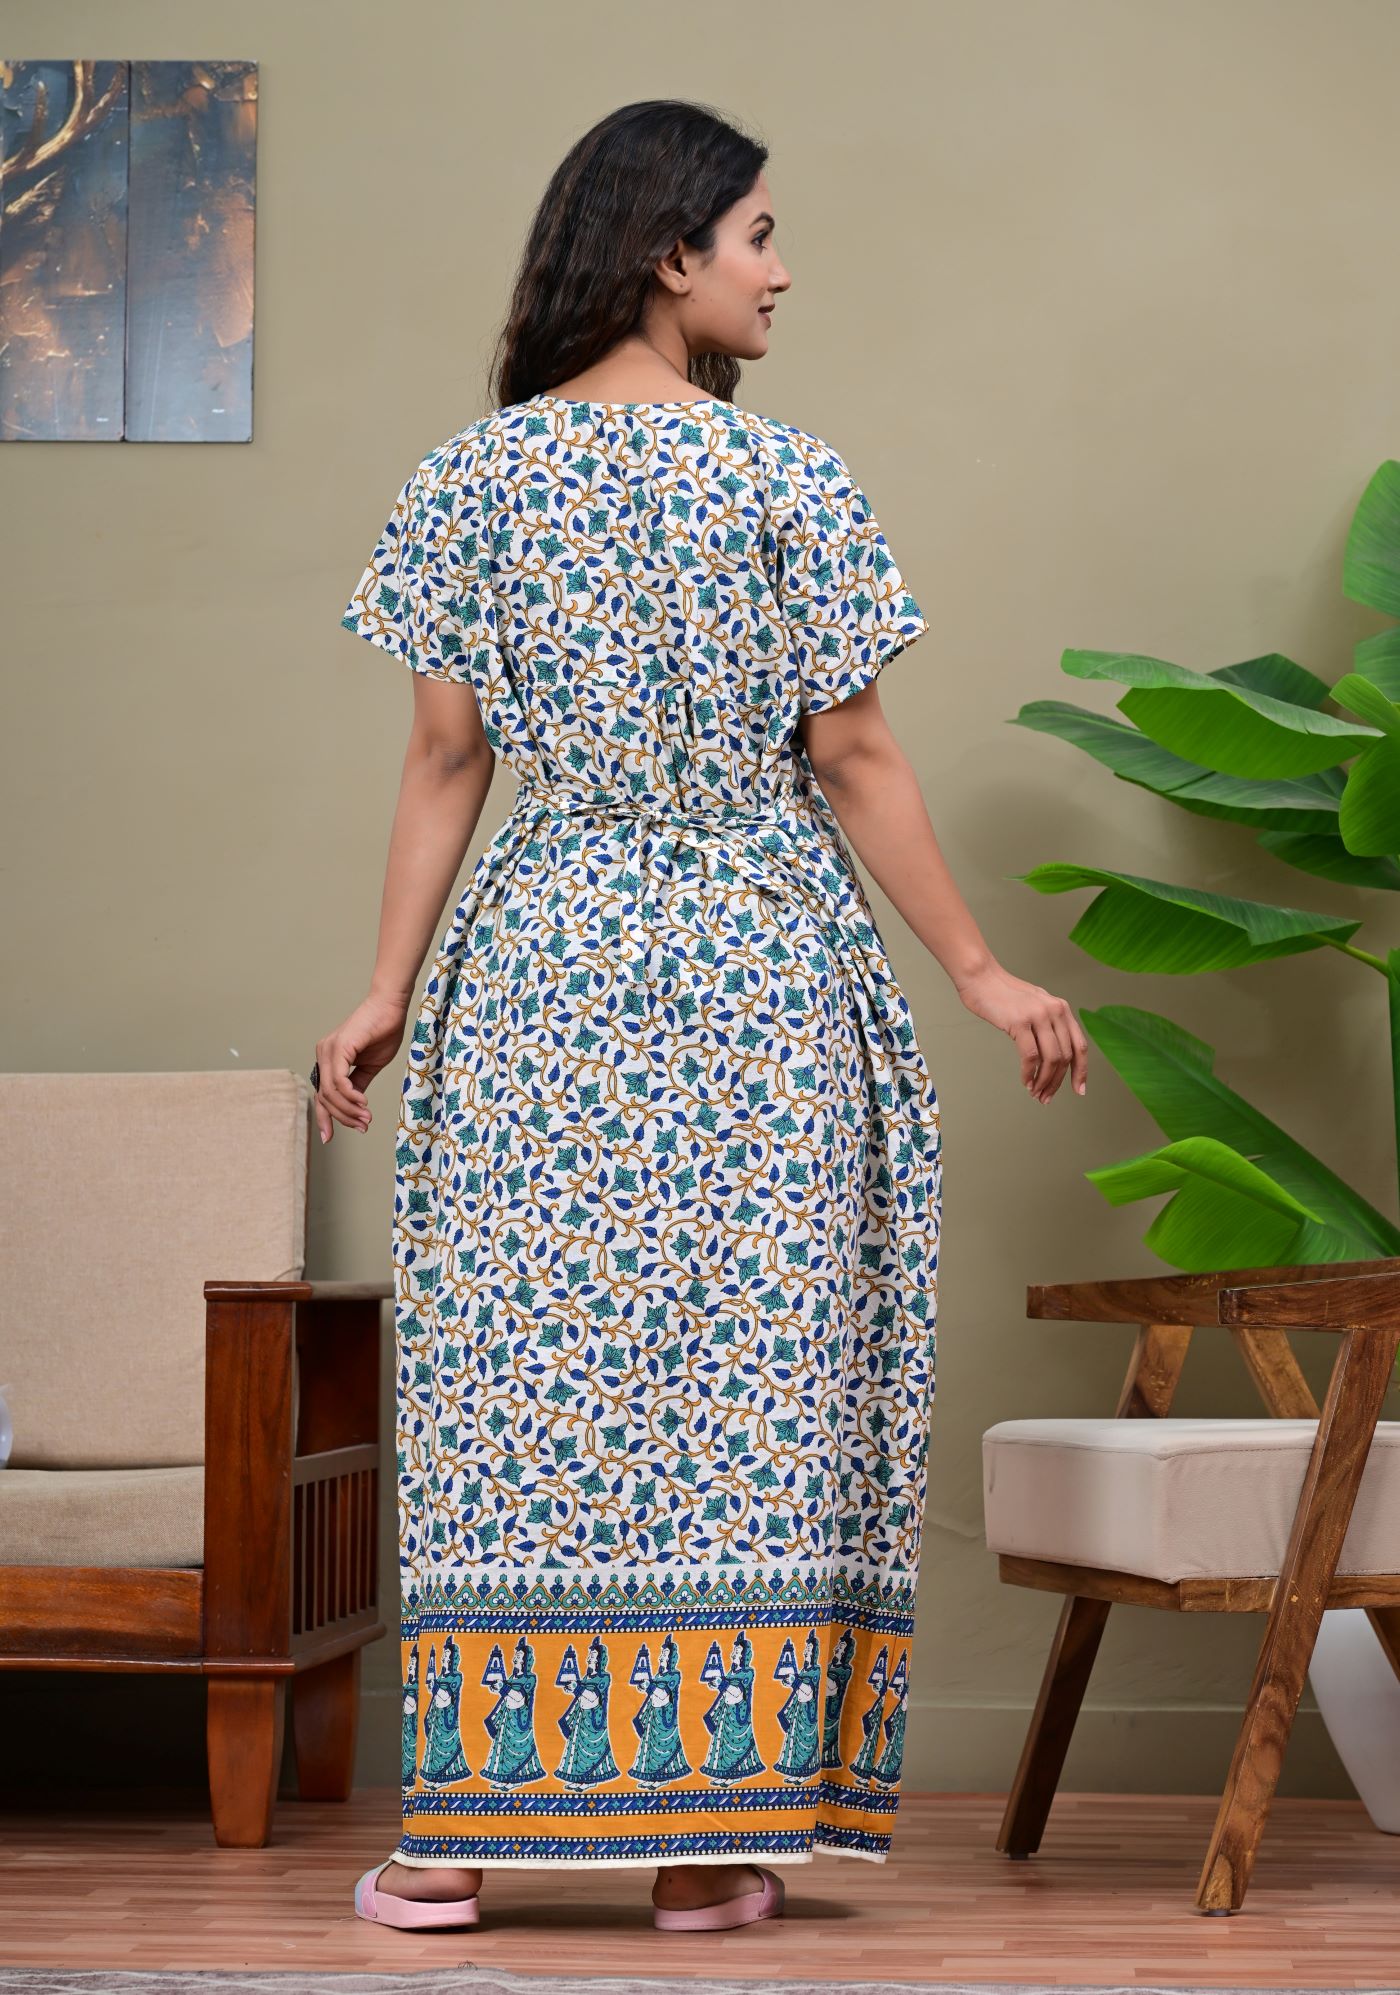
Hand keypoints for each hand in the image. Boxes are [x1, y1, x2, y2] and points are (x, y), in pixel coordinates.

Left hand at [312, 991, 411, 1141]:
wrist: (391, 1008)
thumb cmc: (382, 1032)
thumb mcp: (370, 1067)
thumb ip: (358, 1085)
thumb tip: (354, 1107)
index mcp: (328, 1060)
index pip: (321, 1095)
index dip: (324, 1118)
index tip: (330, 1138)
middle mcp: (323, 1054)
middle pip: (324, 1097)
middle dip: (342, 1117)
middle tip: (362, 1126)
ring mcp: (328, 1050)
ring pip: (330, 1092)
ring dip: (349, 1109)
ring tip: (366, 1118)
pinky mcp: (339, 1047)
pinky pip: (339, 1080)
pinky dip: (350, 1095)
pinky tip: (363, 1103)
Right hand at [953, 961, 1087, 1102]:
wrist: (981, 977)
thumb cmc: (1002, 994)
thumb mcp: (1034, 1005)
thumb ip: (1047, 1023)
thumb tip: (1053, 1054)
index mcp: (1061, 1008)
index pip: (1080, 1045)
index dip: (1081, 1071)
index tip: (1079, 1090)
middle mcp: (1055, 1011)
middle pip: (1066, 1056)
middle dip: (1058, 1082)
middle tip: (1047, 1097)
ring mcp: (1038, 1016)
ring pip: (1051, 1059)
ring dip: (1044, 1081)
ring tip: (1036, 1093)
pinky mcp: (1020, 1022)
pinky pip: (1031, 1056)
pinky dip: (1029, 1073)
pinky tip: (1025, 1081)